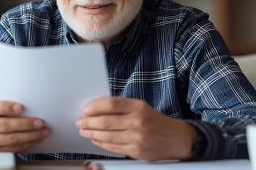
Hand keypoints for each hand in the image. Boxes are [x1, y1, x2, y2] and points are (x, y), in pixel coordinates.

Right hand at [0, 99, 49, 151]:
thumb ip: (4, 106)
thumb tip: (29, 105)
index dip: (7, 107)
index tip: (21, 107)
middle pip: (5, 126)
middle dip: (25, 124)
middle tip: (40, 122)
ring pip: (12, 139)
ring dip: (31, 136)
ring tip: (44, 131)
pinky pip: (14, 149)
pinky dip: (28, 144)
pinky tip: (37, 139)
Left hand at [76, 97, 197, 160]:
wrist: (176, 139)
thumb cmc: (156, 122)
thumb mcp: (143, 108)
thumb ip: (123, 108)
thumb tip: (97, 109)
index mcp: (139, 107)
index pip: (112, 104)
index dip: (95, 106)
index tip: (85, 109)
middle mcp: (138, 121)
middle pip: (106, 121)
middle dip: (88, 122)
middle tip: (80, 121)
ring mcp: (137, 137)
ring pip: (107, 136)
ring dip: (91, 133)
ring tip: (84, 131)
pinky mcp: (136, 151)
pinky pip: (113, 147)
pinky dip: (101, 143)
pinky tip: (95, 139)